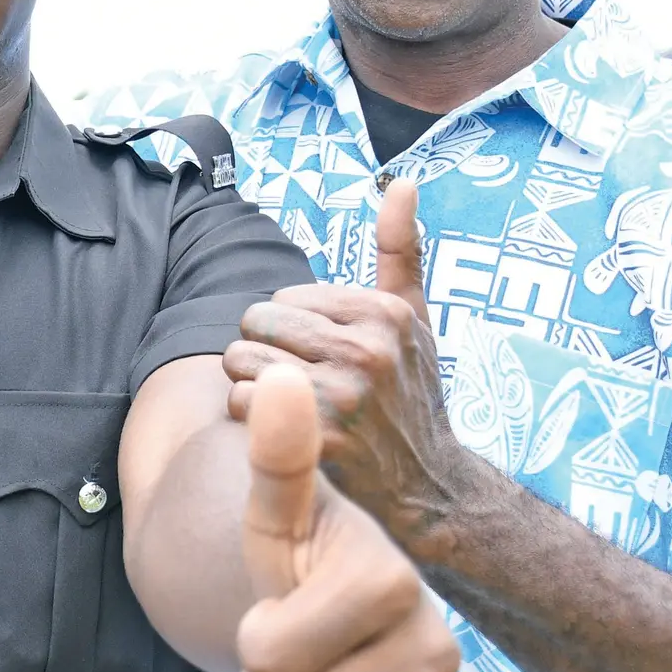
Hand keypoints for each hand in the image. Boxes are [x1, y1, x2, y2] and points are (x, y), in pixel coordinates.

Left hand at [225, 179, 469, 549]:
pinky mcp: (320, 439)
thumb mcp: (415, 321)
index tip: (318, 357)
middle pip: (254, 326)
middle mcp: (367, 348)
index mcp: (384, 312)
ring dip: (249, 387)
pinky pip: (242, 406)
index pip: (281, 300)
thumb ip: (401, 251)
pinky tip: (282, 434)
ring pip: (241, 364)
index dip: (288, 330)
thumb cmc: (411, 396)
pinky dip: (249, 422)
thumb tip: (401, 183)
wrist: (430, 489)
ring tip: (288, 408)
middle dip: (263, 352)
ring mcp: (345, 395)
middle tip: (295, 383)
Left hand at [237, 365, 461, 671]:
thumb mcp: (280, 513)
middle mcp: (438, 659)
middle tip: (290, 653)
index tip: (281, 608)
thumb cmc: (304, 563)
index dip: (254, 638)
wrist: (346, 624)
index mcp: (395, 587)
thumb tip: (280, 377)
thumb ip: (278, 455)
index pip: (269, 656)